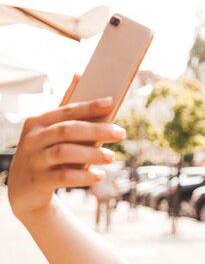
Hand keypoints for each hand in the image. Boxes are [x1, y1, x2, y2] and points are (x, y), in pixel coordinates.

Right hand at [8, 76, 125, 219]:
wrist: (24, 189)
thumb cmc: (46, 153)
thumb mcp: (51, 130)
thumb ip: (66, 108)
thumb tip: (78, 74)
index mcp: (37, 122)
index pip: (66, 111)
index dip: (89, 106)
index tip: (111, 102)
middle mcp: (33, 139)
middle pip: (67, 130)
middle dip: (96, 130)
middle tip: (121, 133)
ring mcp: (34, 160)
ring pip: (64, 152)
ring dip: (92, 154)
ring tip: (112, 157)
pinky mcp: (39, 181)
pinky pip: (64, 177)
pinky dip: (84, 176)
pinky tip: (100, 175)